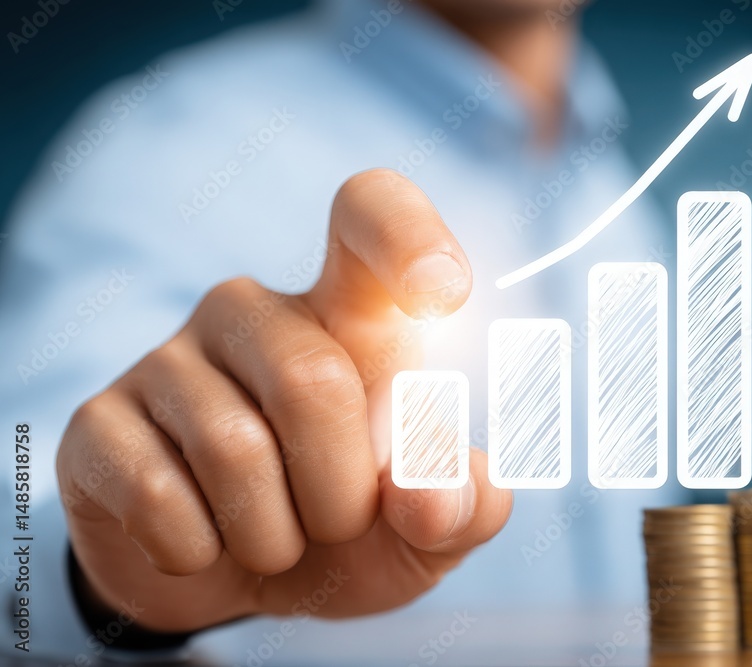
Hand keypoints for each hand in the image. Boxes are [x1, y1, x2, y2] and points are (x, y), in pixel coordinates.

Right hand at [56, 169, 511, 632]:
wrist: (235, 582)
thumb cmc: (345, 530)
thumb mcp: (422, 531)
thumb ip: (460, 510)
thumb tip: (434, 492)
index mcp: (347, 312)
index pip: (367, 211)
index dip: (408, 235)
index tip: (443, 294)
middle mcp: (252, 312)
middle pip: (314, 381)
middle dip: (341, 494)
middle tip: (335, 525)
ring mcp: (168, 359)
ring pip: (233, 447)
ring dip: (273, 535)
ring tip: (272, 540)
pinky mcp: (98, 422)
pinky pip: (156, 496)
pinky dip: (200, 551)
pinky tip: (202, 545)